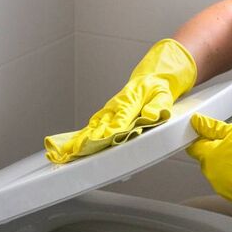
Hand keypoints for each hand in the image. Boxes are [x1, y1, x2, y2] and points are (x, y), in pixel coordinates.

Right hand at [45, 39, 196, 162]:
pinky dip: (82, 137)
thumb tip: (152, 114)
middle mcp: (116, 105)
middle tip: (77, 152)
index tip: (103, 140)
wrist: (150, 78)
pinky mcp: (106, 115)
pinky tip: (72, 148)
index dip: (112, 130)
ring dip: (80, 139)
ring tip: (67, 153)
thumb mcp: (164, 94)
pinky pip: (93, 126)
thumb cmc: (157, 88)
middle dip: (89, 139)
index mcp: (130, 99)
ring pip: (93, 126)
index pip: (121, 118)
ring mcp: (109, 110)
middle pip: (101, 124)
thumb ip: (158, 106)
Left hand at [187, 113, 231, 231]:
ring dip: (225, 162)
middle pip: (206, 158)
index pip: (194, 147)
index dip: (200, 138)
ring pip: (217, 170)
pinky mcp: (231, 194)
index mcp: (209, 157)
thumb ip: (212, 127)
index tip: (209, 133)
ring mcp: (220, 186)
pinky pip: (227, 180)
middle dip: (215, 150)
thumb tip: (197, 122)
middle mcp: (211, 174)